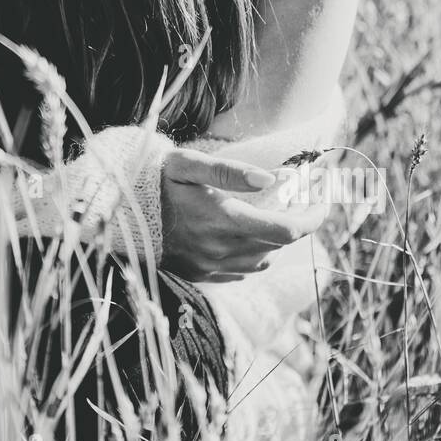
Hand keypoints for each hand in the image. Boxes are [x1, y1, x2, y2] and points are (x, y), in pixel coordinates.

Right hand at [159, 147, 327, 282]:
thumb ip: (230, 171)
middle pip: (279, 246)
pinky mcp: (200, 275)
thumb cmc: (154, 181)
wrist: (116, 213)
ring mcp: (210, 267)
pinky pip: (241, 272)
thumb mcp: (187, 164)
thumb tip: (270, 179)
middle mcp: (220, 249)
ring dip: (275, 240)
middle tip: (302, 199)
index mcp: (223, 220)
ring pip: (263, 261)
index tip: (324, 200)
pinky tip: (246, 235)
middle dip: (298, 223)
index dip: (314, 217)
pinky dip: (254, 255)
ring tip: (274, 215)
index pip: (288, 230)